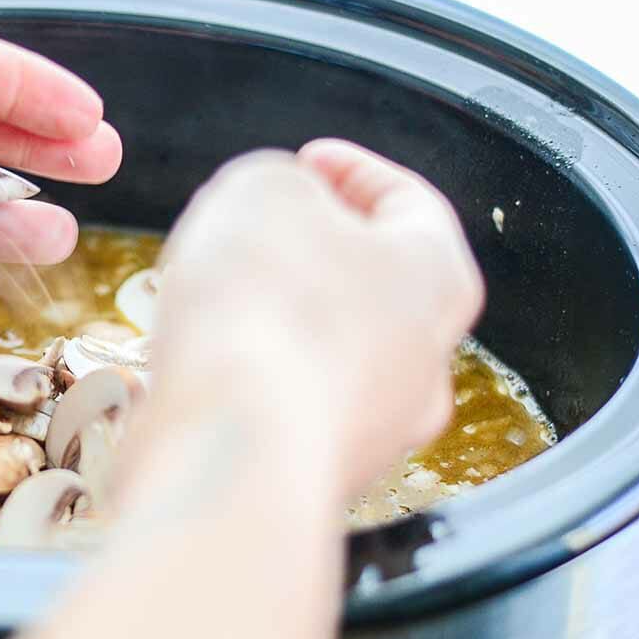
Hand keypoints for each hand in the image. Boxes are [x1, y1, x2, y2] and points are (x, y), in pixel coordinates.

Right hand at [127, 140, 483, 501]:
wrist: (230, 447)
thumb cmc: (264, 310)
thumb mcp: (263, 190)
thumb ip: (280, 183)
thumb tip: (276, 207)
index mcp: (437, 277)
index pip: (408, 204)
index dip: (352, 171)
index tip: (308, 162)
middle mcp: (423, 362)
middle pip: (371, 286)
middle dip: (310, 252)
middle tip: (255, 233)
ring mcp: (375, 431)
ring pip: (328, 355)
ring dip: (277, 320)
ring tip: (211, 300)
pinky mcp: (316, 476)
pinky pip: (285, 410)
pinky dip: (251, 382)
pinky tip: (202, 366)